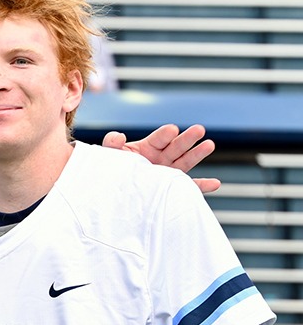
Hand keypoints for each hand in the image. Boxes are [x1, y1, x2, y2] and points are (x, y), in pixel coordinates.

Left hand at [104, 124, 220, 192]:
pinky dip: (201, 186)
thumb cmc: (109, 171)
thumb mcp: (109, 157)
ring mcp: (167, 172)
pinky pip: (188, 187)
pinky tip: (215, 183)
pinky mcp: (171, 188)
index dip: (164, 135)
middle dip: (187, 139)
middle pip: (176, 147)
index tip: (171, 130)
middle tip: (199, 130)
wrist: (110, 194)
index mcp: (146, 148)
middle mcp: (160, 158)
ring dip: (197, 154)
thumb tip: (118, 136)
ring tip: (209, 145)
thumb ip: (112, 144)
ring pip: (185, 162)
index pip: (158, 139)